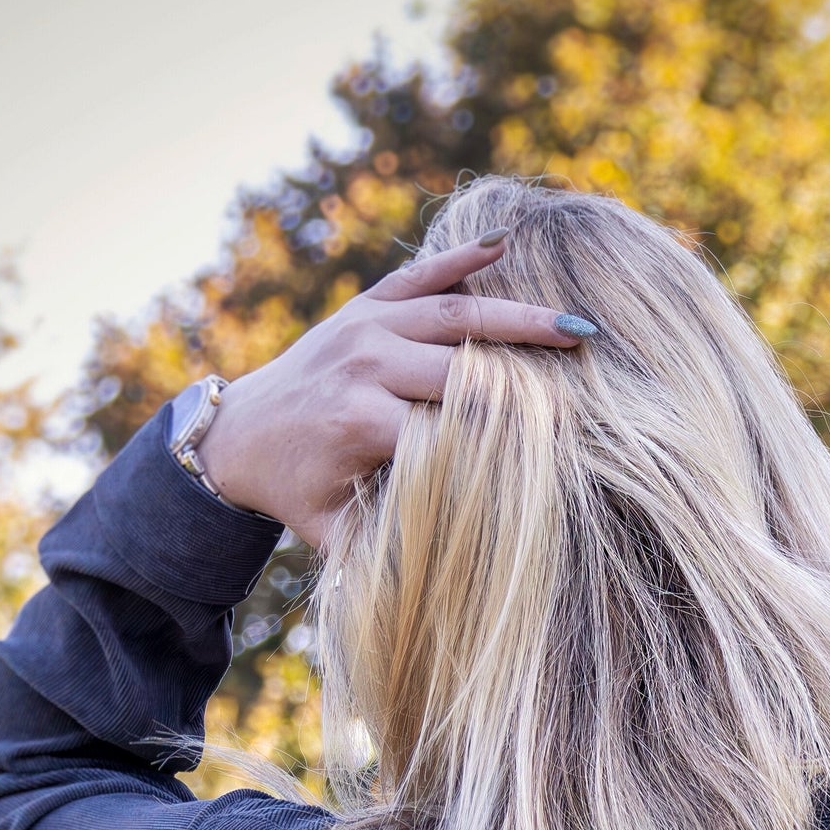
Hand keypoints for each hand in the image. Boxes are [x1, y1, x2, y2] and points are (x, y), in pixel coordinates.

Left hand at [195, 236, 595, 547]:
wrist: (238, 434)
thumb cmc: (297, 490)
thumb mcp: (333, 531)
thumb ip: (381, 550)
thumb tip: (445, 585)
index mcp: (360, 421)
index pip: (449, 426)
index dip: (504, 439)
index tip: (559, 452)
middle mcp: (365, 365)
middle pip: (463, 366)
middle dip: (527, 378)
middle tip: (591, 388)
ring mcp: (365, 326)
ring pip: (455, 313)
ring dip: (519, 317)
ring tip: (579, 325)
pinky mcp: (365, 305)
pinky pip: (421, 275)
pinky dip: (463, 259)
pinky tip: (508, 244)